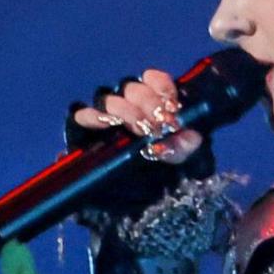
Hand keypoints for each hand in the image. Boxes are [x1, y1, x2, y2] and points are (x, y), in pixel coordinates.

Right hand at [72, 68, 205, 164]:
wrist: (136, 194)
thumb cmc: (160, 170)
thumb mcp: (178, 159)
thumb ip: (185, 147)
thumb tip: (192, 137)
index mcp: (152, 102)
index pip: (154, 79)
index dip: (162, 87)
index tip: (171, 105)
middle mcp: (127, 103)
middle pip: (132, 88)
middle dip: (147, 103)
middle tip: (157, 125)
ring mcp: (104, 115)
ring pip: (109, 98)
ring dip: (125, 109)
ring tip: (139, 128)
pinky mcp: (84, 129)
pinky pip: (82, 114)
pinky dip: (92, 116)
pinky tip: (105, 123)